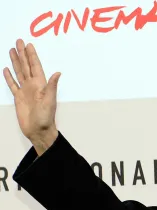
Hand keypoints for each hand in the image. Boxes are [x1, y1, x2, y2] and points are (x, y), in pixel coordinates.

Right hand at [3, 38, 60, 153]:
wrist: (38, 130)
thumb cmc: (46, 117)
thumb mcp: (50, 100)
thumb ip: (52, 86)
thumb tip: (58, 73)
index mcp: (40, 84)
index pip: (35, 66)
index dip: (32, 55)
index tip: (28, 44)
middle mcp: (32, 85)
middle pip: (26, 66)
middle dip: (22, 54)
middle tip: (19, 41)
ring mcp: (25, 91)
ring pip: (19, 72)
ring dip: (16, 61)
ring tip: (12, 50)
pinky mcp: (18, 98)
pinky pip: (12, 84)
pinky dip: (9, 77)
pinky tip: (6, 69)